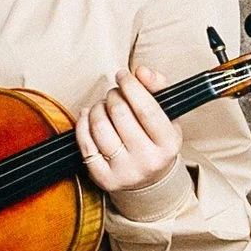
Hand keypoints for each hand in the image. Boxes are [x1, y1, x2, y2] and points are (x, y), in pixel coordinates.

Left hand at [75, 66, 179, 195]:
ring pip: (100, 127)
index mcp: (168, 144)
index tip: (123, 75)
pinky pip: (84, 143)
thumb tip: (140, 71)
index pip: (146, 109)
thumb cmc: (156, 139)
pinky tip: (88, 116)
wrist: (150, 179)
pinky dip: (83, 123)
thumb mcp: (167, 114)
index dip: (130, 86)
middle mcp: (148, 160)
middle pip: (119, 114)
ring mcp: (125, 171)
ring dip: (97, 108)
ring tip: (103, 106)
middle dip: (113, 95)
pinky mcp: (103, 178)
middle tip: (114, 94)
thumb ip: (157, 86)